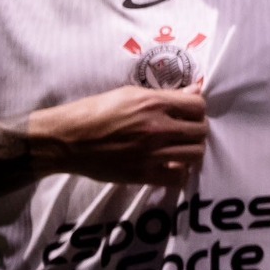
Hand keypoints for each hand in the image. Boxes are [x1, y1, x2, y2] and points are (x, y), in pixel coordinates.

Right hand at [30, 84, 208, 186]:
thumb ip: (166, 95)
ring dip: (191, 151)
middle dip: (196, 130)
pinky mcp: (142, 174)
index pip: (198, 106)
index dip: (197, 110)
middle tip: (185, 132)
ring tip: (180, 149)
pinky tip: (170, 166)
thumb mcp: (130, 94)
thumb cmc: (96, 111)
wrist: (68, 139)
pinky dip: (178, 172)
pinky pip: (177, 177)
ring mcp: (152, 153)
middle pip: (200, 131)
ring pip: (195, 154)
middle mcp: (158, 128)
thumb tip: (195, 91)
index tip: (188, 114)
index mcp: (154, 103)